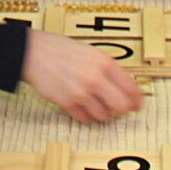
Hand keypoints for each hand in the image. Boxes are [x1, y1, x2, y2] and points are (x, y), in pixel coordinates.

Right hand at [20, 30, 144, 123]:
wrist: (33, 52)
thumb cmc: (61, 50)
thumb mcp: (91, 52)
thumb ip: (108, 69)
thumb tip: (124, 88)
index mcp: (105, 63)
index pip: (131, 88)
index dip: (137, 100)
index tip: (137, 104)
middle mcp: (96, 78)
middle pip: (122, 106)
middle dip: (122, 109)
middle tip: (119, 109)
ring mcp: (81, 92)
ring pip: (103, 116)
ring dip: (101, 112)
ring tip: (93, 103)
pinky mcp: (67, 103)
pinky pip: (84, 119)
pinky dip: (84, 115)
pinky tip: (79, 104)